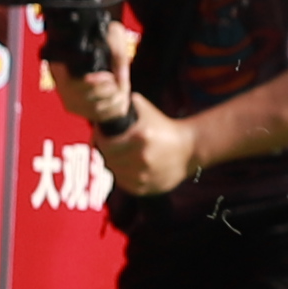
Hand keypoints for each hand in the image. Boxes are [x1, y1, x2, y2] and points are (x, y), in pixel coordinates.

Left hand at [88, 80, 199, 199]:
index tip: (100, 135)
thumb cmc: (165, 127)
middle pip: (108, 159)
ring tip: (117, 155)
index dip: (99, 139)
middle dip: (105, 151)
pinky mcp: (146, 188)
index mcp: (140, 137)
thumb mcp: (147, 110)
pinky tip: (126, 167)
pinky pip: (125, 184)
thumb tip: (109, 100)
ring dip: (113, 164)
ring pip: (115, 172)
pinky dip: (123, 176)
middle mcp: (141, 157)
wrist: (189, 149)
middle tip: (106, 146)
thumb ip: (127, 103)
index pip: (105, 143)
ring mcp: (143, 175)